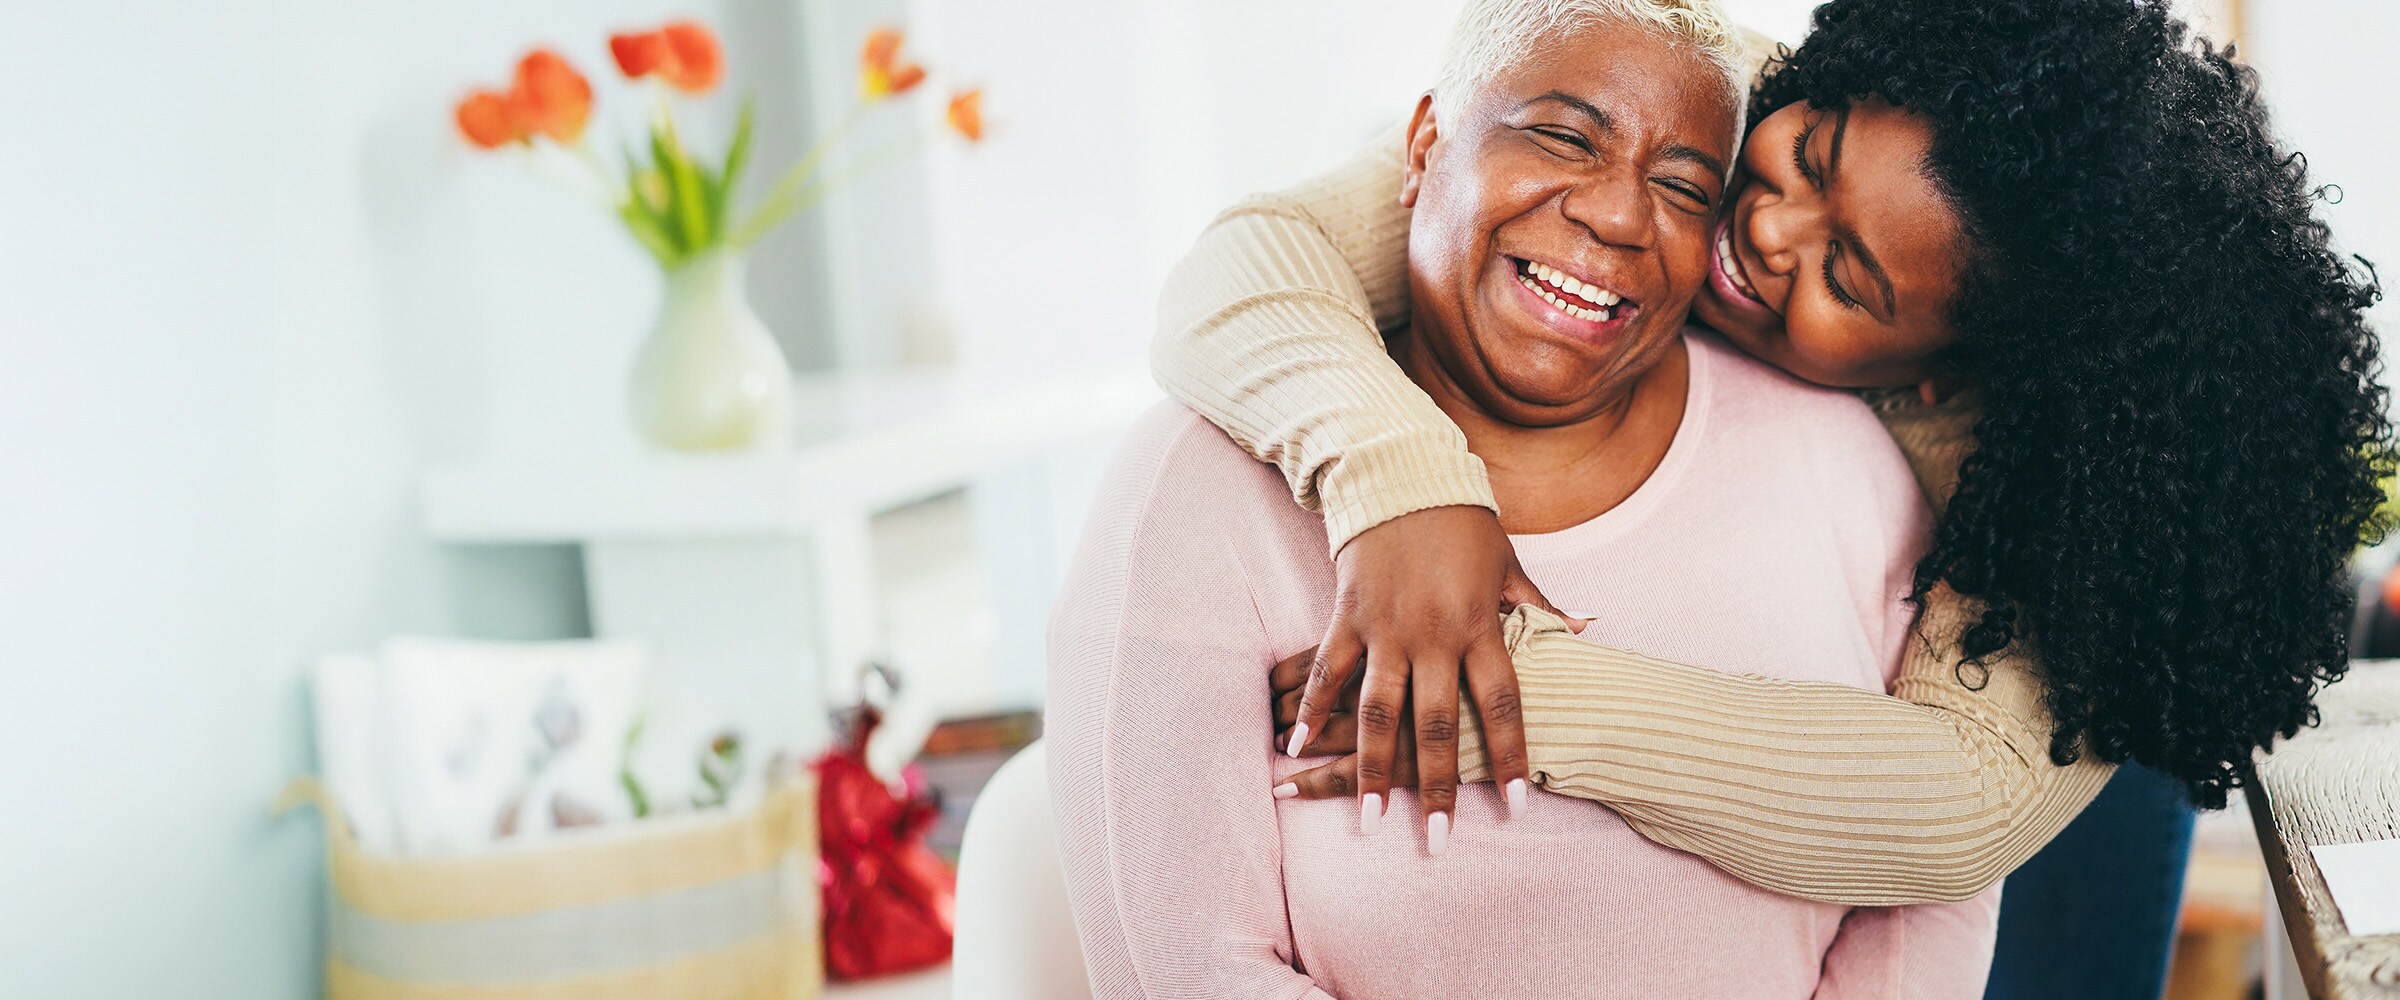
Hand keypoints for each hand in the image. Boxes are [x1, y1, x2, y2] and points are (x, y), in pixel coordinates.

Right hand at [1281, 505, 1571, 851]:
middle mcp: (1431, 634)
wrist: (1400, 471)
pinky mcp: (1346, 616)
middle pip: (1435, 725)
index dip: (1508, 757)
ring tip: (1371, 818)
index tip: (1515, 805)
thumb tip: (1587, 631)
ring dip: (1372, 768)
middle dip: (1436, 786)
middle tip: (1438, 840)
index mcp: (1479, 625)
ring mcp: (1384, 628)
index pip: (1501, 704)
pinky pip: (1328, 673)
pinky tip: (1299, 749)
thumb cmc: (1461, 520)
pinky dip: (1314, 712)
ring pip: (1378, 711)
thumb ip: (1539, 607)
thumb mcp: (1508, 563)